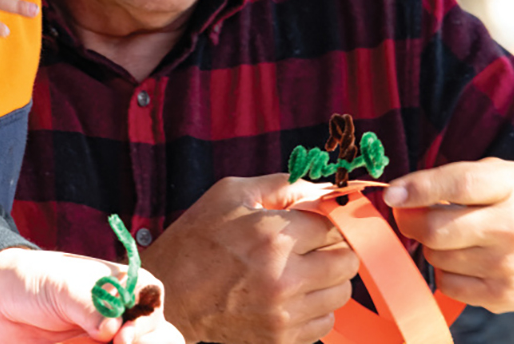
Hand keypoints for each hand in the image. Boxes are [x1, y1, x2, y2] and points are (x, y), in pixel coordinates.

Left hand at [0, 248, 183, 343]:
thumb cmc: (31, 279)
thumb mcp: (61, 284)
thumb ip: (89, 303)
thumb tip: (112, 328)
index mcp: (119, 286)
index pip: (152, 302)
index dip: (147, 322)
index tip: (124, 336)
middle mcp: (117, 316)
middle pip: (152, 336)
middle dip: (142, 343)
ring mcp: (102, 340)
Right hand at [140, 174, 358, 343]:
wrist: (166, 295)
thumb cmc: (195, 239)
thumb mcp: (229, 194)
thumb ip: (281, 185)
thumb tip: (324, 187)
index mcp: (272, 236)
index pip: (334, 226)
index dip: (326, 220)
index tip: (314, 221)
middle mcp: (284, 278)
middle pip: (347, 261)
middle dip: (333, 248)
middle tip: (310, 245)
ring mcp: (284, 313)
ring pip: (341, 293)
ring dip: (327, 279)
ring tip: (299, 270)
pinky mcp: (281, 339)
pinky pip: (325, 322)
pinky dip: (315, 308)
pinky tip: (290, 295)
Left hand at [385, 158, 513, 312]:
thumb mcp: (501, 176)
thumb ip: (454, 178)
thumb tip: (403, 193)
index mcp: (510, 188)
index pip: (459, 184)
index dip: (419, 188)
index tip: (392, 193)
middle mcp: (512, 229)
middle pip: (435, 229)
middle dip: (411, 221)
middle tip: (411, 215)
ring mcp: (508, 266)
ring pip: (436, 257)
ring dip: (432, 246)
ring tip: (454, 237)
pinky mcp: (503, 295)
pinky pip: (448, 285)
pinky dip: (446, 272)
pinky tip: (464, 260)